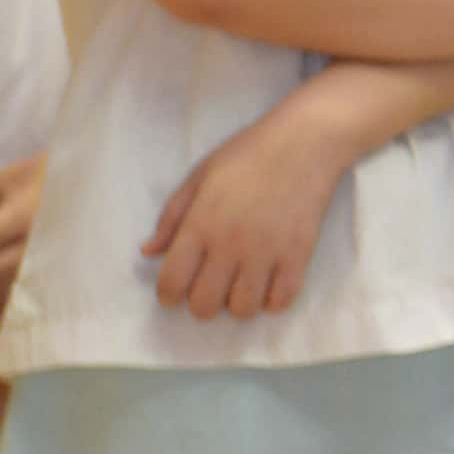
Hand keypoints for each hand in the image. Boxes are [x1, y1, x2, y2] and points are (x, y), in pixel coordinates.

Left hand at [141, 107, 355, 321]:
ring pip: (243, 310)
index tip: (175, 291)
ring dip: (237, 304)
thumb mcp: (198, 177)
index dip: (168, 295)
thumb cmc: (246, 155)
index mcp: (200, 224)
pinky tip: (269, 284)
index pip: (172, 282)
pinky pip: (280, 301)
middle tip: (210, 288)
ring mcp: (267, 253)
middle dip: (201, 304)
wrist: (304, 143)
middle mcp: (230, 245)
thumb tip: (149, 252)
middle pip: (205, 305)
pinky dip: (271, 301)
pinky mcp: (299, 256)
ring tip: (241, 287)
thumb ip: (171, 217)